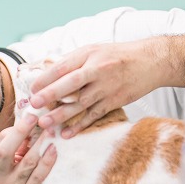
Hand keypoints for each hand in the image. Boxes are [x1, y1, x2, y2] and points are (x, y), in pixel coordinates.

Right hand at [0, 113, 57, 183]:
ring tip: (51, 131)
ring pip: (27, 161)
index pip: (1, 140)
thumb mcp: (6, 169)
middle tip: (35, 117)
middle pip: (6, 150)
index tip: (31, 116)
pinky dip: (47, 161)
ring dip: (40, 144)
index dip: (17, 128)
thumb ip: (15, 149)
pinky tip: (54, 150)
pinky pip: (39, 176)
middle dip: (21, 132)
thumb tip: (31, 124)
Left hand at [28, 40, 160, 137]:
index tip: (32, 89)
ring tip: (45, 123)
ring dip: (62, 114)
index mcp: (89, 55)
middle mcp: (98, 70)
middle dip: (51, 94)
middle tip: (34, 104)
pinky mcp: (116, 101)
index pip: (64, 66)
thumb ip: (72, 61)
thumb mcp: (94, 50)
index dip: (47, 78)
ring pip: (82, 103)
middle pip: (72, 83)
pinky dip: (81, 125)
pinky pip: (95, 115)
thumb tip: (46, 72)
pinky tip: (67, 133)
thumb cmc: (118, 55)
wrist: (152, 61)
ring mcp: (108, 87)